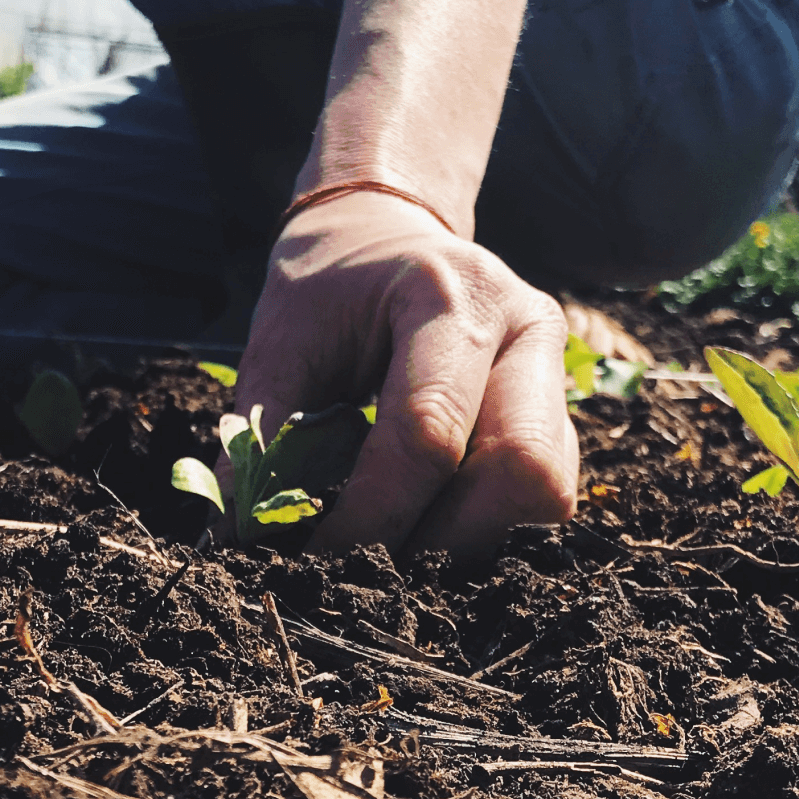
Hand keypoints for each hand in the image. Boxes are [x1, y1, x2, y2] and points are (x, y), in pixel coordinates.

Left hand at [233, 191, 578, 556]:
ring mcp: (555, 366)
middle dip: (442, 540)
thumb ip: (260, 436)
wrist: (386, 230)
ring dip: (471, 541)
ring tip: (398, 546)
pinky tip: (429, 521)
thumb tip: (237, 539)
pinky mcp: (561, 407)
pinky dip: (487, 527)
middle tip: (370, 568)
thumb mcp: (280, 341)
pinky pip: (548, 491)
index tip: (316, 564)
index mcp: (449, 295)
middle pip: (520, 470)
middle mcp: (524, 325)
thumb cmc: (329, 287)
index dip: (372, 517)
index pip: (427, 433)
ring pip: (547, 492)